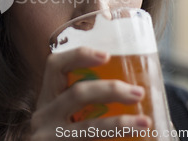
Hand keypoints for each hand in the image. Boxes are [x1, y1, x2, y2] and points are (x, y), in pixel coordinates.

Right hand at [30, 46, 151, 139]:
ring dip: (120, 124)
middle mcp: (43, 116)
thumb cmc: (63, 137)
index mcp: (47, 100)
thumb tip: (132, 93)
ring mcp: (48, 138)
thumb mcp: (64, 119)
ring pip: (89, 128)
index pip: (55, 66)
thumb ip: (86, 104)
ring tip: (144, 123)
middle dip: (111, 90)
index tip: (106, 56)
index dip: (79, 56)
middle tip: (137, 93)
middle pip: (77, 93)